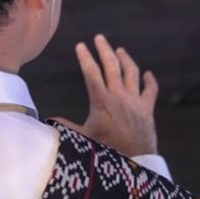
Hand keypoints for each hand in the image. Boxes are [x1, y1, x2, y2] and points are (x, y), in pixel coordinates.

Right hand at [52, 35, 158, 156]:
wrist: (136, 161)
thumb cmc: (107, 151)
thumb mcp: (84, 138)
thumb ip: (67, 126)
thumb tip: (49, 120)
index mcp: (102, 101)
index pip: (91, 73)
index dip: (85, 58)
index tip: (80, 45)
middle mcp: (119, 96)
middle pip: (111, 66)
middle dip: (104, 49)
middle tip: (99, 38)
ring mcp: (135, 101)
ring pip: (132, 72)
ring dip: (125, 59)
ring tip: (120, 50)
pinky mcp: (147, 109)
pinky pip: (150, 90)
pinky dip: (149, 81)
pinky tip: (148, 74)